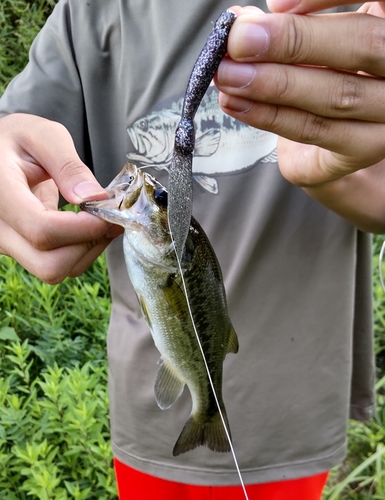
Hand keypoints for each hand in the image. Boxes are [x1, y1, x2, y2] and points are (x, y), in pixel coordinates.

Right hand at [0, 114, 121, 282]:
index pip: (42, 231)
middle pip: (50, 264)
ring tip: (101, 220)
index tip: (108, 212)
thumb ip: (68, 165)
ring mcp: (6, 243)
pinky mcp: (20, 249)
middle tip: (109, 219)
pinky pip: (54, 264)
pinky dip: (79, 251)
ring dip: (87, 250)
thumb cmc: (17, 139)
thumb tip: (94, 198)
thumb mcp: (43, 135)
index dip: (83, 229)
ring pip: (55, 270)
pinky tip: (89, 226)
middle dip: (89, 245)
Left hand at [215, 6, 384, 186]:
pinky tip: (237, 103)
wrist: (347, 136)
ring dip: (273, 84)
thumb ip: (293, 30)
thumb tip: (243, 22)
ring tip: (228, 75)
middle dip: (292, 42)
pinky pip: (316, 130)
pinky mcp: (366, 148)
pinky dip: (271, 116)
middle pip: (362, 46)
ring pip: (337, 95)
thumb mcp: (322, 42)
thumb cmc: (333, 73)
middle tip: (238, 41)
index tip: (276, 3)